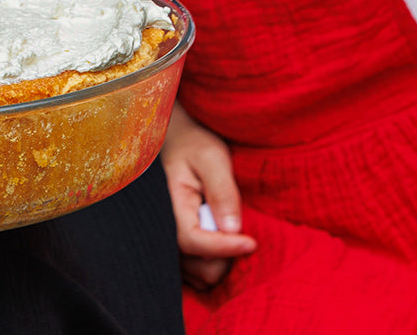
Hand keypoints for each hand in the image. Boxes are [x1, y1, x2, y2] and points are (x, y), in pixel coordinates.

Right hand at [161, 105, 255, 289]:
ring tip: (232, 232)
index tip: (252, 242)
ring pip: (201, 275)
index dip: (225, 247)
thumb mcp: (212, 157)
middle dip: (226, 255)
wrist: (179, 141)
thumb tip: (232, 228)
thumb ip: (222, 190)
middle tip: (243, 231)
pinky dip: (214, 264)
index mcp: (168, 204)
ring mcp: (169, 240)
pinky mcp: (177, 246)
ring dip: (222, 261)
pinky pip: (198, 273)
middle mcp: (163, 228)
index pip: (194, 241)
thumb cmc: (195, 144)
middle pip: (200, 266)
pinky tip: (224, 239)